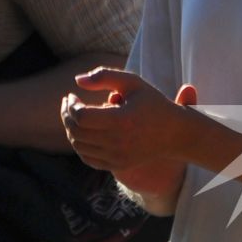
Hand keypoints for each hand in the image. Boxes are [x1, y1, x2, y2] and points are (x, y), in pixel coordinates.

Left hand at [63, 69, 196, 194]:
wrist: (174, 134)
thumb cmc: (152, 103)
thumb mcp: (133, 82)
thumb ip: (105, 76)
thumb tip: (77, 81)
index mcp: (122, 120)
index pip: (82, 116)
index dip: (71, 106)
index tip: (72, 96)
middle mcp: (119, 142)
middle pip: (77, 132)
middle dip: (66, 116)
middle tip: (68, 104)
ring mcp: (117, 157)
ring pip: (79, 146)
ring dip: (71, 129)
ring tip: (74, 116)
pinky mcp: (117, 165)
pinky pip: (88, 158)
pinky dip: (79, 145)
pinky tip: (83, 132)